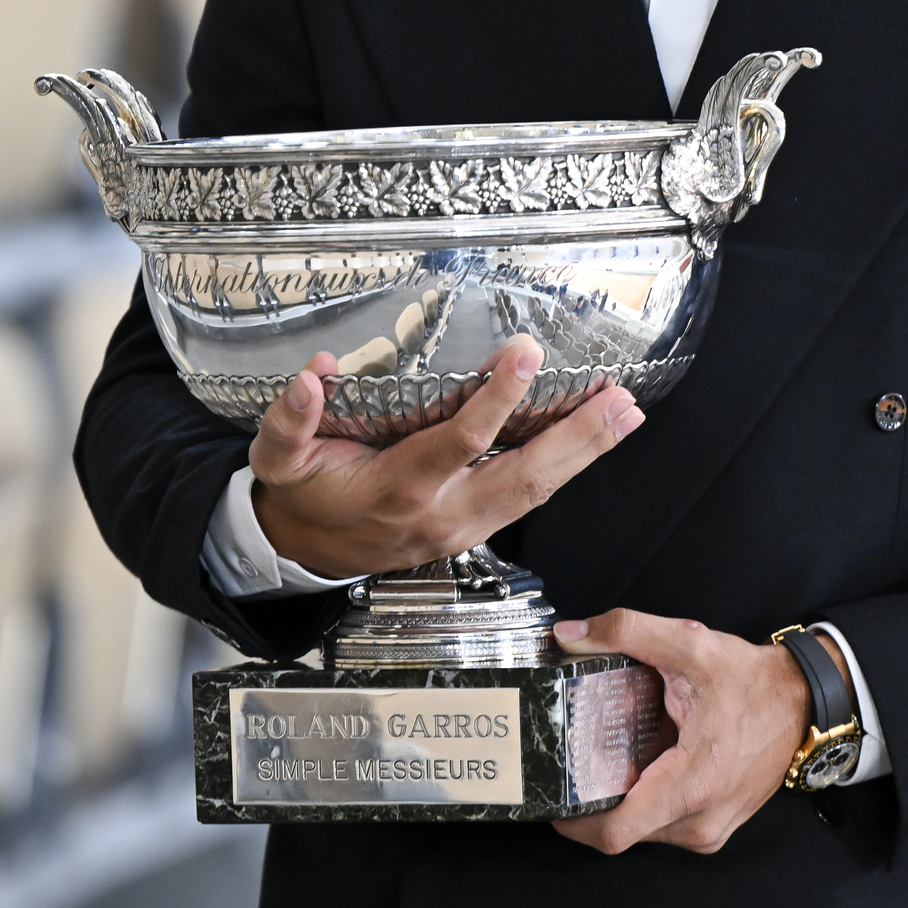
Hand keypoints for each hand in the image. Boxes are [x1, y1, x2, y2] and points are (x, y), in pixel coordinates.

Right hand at [247, 335, 643, 579]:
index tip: (526, 355)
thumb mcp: (280, 459)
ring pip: (538, 491)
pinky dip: (568, 468)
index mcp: (402, 487)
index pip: (462, 441)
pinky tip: (595, 439)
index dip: (497, 399)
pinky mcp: (477, 528)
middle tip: (618, 399)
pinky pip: (531, 498)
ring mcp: (467, 525)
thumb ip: (291, 419)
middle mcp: (444, 511)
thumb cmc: (304, 496)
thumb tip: (313, 375)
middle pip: (524, 475)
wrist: (306, 552)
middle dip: (577, 437)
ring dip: (586, 452)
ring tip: (626, 414)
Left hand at [550, 610, 810, 854]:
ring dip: (624, 802)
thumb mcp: (689, 645)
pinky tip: (646, 767)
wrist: (804, 702)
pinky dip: (649, 802)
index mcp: (691, 785)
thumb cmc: (753, 682)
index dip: (574, 823)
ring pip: (644, 832)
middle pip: (623, 832)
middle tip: (578, 766)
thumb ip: (626, 632)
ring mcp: (711, 830)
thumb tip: (571, 637)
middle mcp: (701, 820)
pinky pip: (667, 827)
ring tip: (611, 762)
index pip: (615, 833)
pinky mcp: (717, 827)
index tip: (554, 798)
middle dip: (595, 803)